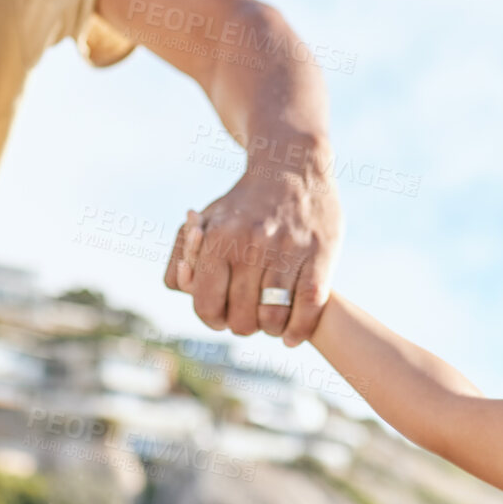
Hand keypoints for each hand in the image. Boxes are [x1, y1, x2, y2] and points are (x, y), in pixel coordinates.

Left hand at [164, 161, 341, 345]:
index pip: (206, 304)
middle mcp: (250, 245)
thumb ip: (185, 254)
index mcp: (218, 238)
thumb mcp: (208, 219)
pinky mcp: (319, 257)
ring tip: (270, 323)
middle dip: (242, 325)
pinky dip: (298, 331)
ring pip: (272, 318)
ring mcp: (287, 252)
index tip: (220, 317)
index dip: (211, 319)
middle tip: (248, 319)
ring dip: (269, 330)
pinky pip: (308, 309)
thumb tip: (183, 287)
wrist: (293, 166)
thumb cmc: (245, 203)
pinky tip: (290, 337)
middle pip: (240, 318)